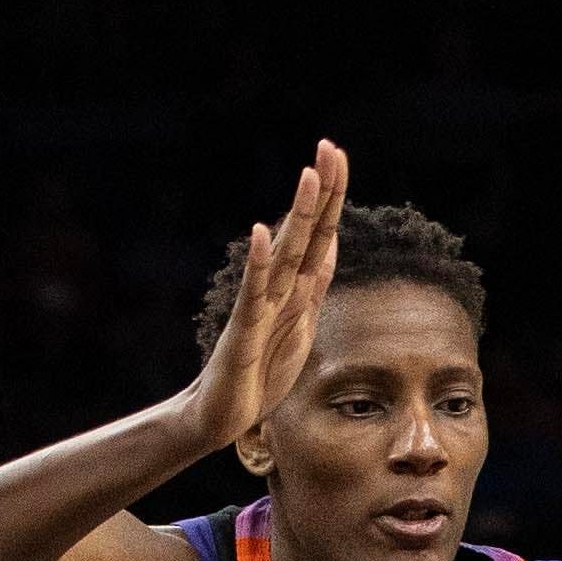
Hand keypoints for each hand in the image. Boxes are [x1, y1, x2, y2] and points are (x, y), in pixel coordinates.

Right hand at [187, 142, 347, 446]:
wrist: (222, 413)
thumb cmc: (260, 371)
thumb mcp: (302, 325)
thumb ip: (314, 285)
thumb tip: (331, 246)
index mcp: (298, 289)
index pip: (320, 235)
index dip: (332, 199)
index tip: (339, 158)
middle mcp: (279, 288)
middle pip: (305, 233)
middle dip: (321, 193)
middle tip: (330, 147)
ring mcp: (260, 305)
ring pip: (284, 253)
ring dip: (297, 215)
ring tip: (309, 177)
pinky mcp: (244, 328)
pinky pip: (253, 292)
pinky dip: (259, 263)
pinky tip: (263, 233)